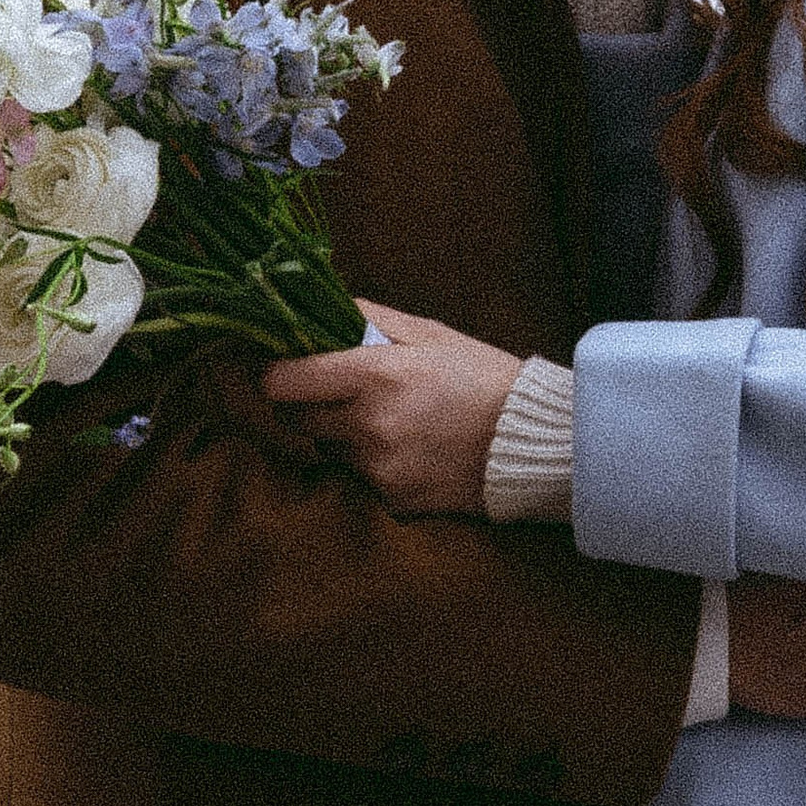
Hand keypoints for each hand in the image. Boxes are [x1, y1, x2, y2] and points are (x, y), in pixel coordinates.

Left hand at [263, 301, 524, 517]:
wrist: (531, 440)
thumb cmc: (483, 376)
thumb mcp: (430, 333)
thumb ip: (370, 319)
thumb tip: (323, 305)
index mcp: (375, 375)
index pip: (283, 381)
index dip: (274, 372)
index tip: (283, 366)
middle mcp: (368, 425)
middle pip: (296, 418)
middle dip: (310, 402)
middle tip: (343, 390)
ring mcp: (378, 468)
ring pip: (329, 448)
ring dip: (345, 434)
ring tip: (394, 419)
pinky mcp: (391, 500)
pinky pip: (361, 477)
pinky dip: (376, 463)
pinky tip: (413, 448)